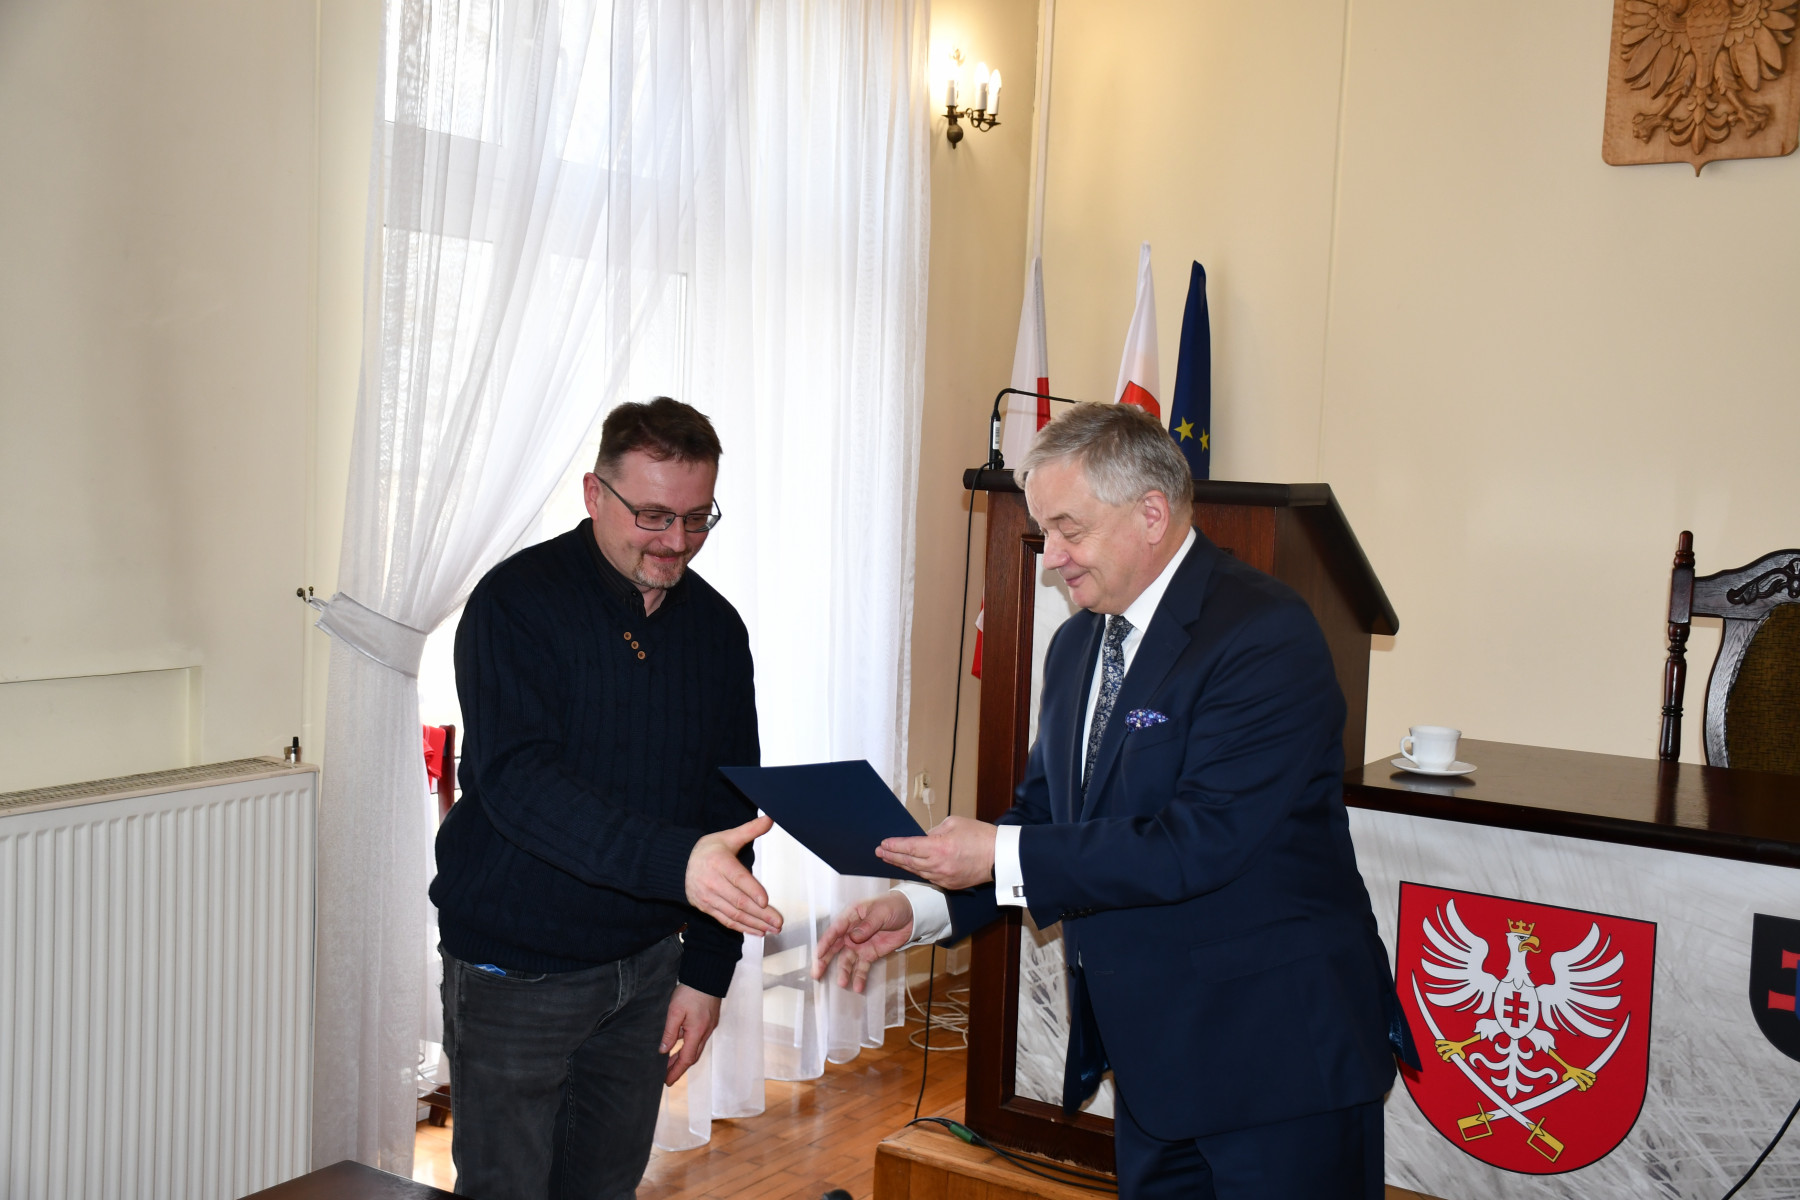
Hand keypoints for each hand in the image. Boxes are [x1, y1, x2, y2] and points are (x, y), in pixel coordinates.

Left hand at [660, 984, 721, 1085]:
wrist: (708, 975)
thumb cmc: (691, 991)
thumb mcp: (675, 1011)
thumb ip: (669, 1032)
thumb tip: (663, 1050)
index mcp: (697, 1032)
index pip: (686, 1059)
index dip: (676, 1071)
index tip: (667, 1081)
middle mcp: (706, 1032)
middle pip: (693, 1056)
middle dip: (679, 1067)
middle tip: (666, 1076)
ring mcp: (709, 1026)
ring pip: (696, 1048)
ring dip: (683, 1056)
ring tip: (669, 1062)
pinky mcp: (710, 1020)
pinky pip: (699, 1039)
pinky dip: (689, 1046)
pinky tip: (680, 1043)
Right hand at [686, 815, 782, 935]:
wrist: (678, 864)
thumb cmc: (707, 850)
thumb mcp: (728, 837)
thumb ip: (750, 830)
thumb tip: (770, 818)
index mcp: (719, 862)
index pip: (737, 879)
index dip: (752, 891)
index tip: (766, 901)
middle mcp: (712, 882)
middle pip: (738, 901)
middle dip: (760, 914)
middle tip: (778, 922)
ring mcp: (708, 898)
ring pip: (734, 914)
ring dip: (755, 923)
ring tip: (773, 929)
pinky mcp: (707, 908)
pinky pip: (726, 921)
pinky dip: (743, 928)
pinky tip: (758, 931)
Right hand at [811, 891, 914, 993]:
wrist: (910, 915)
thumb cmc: (892, 906)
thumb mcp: (880, 912)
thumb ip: (866, 926)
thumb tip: (853, 937)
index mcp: (851, 917)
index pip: (834, 931)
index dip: (824, 943)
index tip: (818, 955)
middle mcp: (851, 932)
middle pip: (834, 948)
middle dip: (824, 961)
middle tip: (816, 973)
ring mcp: (859, 945)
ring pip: (846, 961)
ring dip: (843, 972)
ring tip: (842, 983)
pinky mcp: (869, 955)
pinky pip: (862, 968)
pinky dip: (859, 977)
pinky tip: (858, 987)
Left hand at [876, 815, 996, 890]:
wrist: (999, 857)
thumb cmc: (980, 836)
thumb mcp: (954, 823)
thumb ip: (934, 831)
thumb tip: (923, 837)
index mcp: (939, 847)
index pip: (909, 847)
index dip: (894, 845)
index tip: (883, 844)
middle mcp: (938, 865)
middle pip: (908, 862)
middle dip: (892, 856)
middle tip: (880, 852)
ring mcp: (943, 878)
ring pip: (917, 872)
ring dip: (902, 865)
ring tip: (891, 859)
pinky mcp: (949, 885)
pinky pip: (929, 878)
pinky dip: (918, 872)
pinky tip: (911, 867)